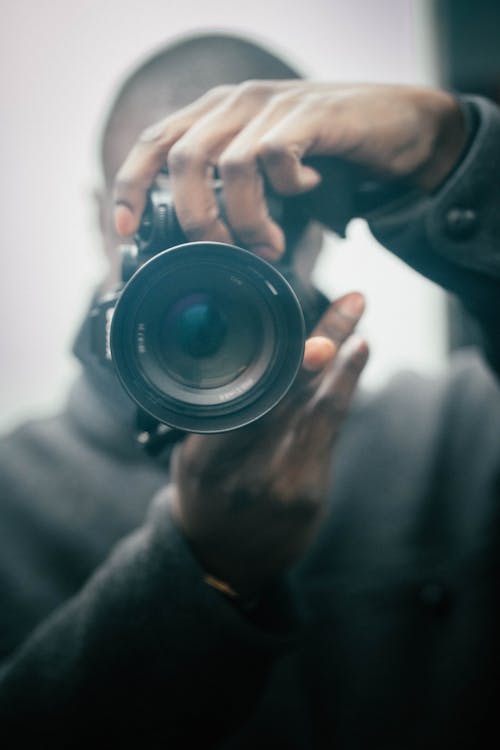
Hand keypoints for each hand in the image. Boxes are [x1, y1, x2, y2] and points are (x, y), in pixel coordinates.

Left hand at [114, 81, 465, 259]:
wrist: (400, 127)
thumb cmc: (329, 157)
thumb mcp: (269, 180)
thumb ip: (235, 200)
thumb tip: (205, 252)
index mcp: (216, 116)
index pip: (155, 142)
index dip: (132, 186)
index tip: (126, 230)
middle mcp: (237, 102)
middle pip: (182, 158)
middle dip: (195, 220)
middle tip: (221, 253)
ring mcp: (273, 104)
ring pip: (229, 165)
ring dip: (245, 220)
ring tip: (270, 243)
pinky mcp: (311, 113)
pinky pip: (276, 156)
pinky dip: (287, 188)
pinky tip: (308, 189)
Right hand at [168, 292, 367, 596]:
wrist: (222, 559)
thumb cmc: (203, 494)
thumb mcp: (189, 455)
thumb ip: (213, 414)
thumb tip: (247, 355)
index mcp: (206, 459)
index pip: (247, 406)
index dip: (286, 374)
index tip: (316, 342)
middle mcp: (248, 471)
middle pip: (292, 396)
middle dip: (325, 346)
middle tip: (353, 305)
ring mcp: (284, 484)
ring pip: (320, 411)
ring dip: (345, 364)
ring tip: (361, 324)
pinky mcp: (311, 494)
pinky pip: (329, 431)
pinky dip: (342, 391)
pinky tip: (354, 360)